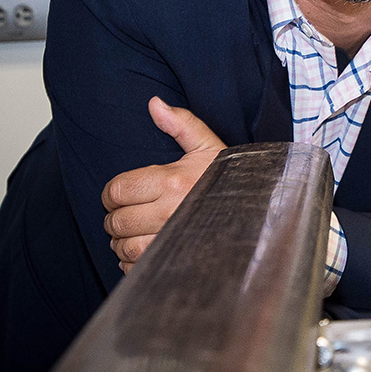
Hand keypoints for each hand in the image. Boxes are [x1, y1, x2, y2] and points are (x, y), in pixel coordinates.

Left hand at [102, 97, 226, 272]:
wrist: (259, 208)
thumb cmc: (230, 178)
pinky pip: (136, 267)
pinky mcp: (174, 262)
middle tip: (124, 212)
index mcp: (171, 181)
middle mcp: (169, 212)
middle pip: (117, 221)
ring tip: (131, 232)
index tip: (120, 194)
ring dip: (120, 241)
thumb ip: (180, 124)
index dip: (111, 194)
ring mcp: (170, 240)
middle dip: (114, 217)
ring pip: (123, 246)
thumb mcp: (208, 146)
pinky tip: (142, 248)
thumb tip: (154, 103)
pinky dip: (130, 262)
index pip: (116, 191)